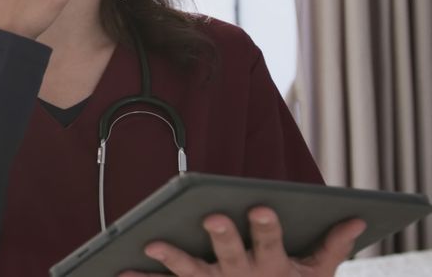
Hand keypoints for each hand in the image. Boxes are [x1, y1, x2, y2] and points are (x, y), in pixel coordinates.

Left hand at [119, 207, 366, 276]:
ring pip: (192, 272)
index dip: (268, 227)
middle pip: (231, 255)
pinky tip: (120, 270)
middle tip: (211, 217)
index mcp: (273, 266)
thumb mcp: (317, 275)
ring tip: (153, 244)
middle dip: (223, 237)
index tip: (261, 206)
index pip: (272, 242)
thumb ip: (334, 246)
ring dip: (172, 259)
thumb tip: (357, 217)